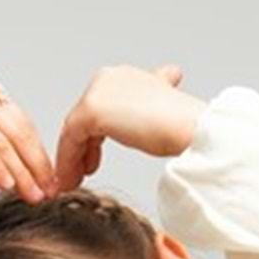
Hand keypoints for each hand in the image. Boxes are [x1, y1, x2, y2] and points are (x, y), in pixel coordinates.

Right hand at [0, 76, 58, 202]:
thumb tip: (32, 176)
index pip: (22, 126)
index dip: (39, 156)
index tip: (52, 181)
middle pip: (17, 134)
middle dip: (35, 167)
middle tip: (46, 193)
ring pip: (2, 143)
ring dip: (21, 173)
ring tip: (31, 194)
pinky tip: (7, 185)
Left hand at [52, 64, 204, 191]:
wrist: (191, 128)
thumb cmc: (184, 127)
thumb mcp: (162, 117)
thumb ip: (150, 115)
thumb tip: (151, 127)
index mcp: (128, 78)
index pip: (104, 106)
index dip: (98, 133)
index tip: (94, 158)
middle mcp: (110, 78)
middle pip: (85, 118)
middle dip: (82, 147)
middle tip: (82, 172)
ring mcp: (99, 91)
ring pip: (75, 129)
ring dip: (71, 158)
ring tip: (74, 180)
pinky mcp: (91, 109)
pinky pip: (71, 139)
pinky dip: (67, 162)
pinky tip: (72, 179)